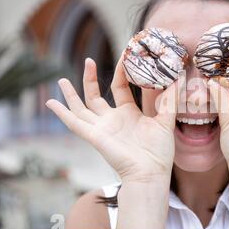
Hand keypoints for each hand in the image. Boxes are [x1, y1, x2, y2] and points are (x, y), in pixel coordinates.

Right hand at [46, 57, 178, 181]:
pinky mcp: (94, 136)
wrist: (151, 173)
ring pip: (81, 107)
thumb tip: (177, 79)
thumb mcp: (165, 121)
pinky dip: (62, 113)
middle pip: (96, 96)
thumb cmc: (159, 152)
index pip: (119, 88)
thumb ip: (169, 101)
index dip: (120, 73)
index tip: (122, 56)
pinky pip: (75, 123)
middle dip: (90, 79)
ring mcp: (102, 128)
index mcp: (129, 114)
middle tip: (87, 60)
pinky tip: (51, 103)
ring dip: (71, 94)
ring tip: (61, 79)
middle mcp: (112, 120)